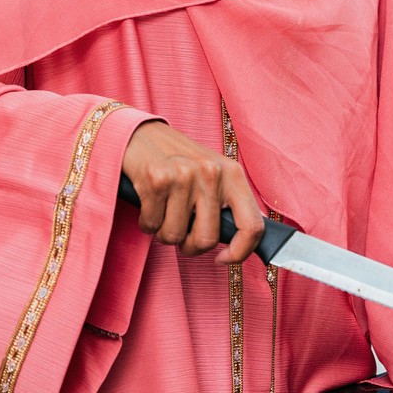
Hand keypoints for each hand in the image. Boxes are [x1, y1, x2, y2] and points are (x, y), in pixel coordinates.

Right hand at [121, 121, 264, 263]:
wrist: (140, 134)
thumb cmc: (179, 161)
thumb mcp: (213, 174)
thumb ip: (229, 202)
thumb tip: (248, 240)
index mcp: (232, 173)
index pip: (252, 225)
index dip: (240, 252)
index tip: (223, 258)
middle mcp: (211, 173)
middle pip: (206, 239)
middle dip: (189, 245)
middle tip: (181, 233)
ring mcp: (183, 176)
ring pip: (175, 236)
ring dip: (165, 232)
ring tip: (163, 212)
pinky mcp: (156, 179)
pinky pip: (152, 225)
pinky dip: (147, 222)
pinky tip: (149, 204)